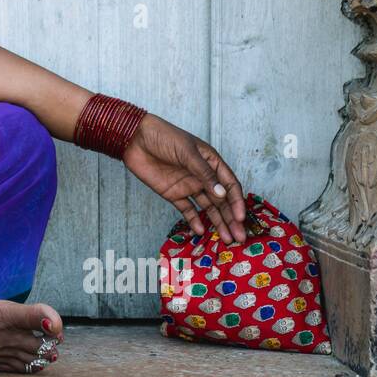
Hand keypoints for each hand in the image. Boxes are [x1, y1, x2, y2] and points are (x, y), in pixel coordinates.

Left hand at [121, 114, 246, 244]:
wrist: (135, 139)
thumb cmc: (164, 137)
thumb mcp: (187, 152)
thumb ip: (204, 174)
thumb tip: (222, 194)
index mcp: (211, 162)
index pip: (230, 185)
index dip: (237, 202)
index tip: (241, 217)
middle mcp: (202, 176)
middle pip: (221, 200)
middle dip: (231, 218)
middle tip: (240, 237)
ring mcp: (188, 186)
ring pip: (207, 207)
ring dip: (217, 222)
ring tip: (226, 239)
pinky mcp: (173, 194)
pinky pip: (187, 209)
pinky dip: (194, 220)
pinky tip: (201, 231)